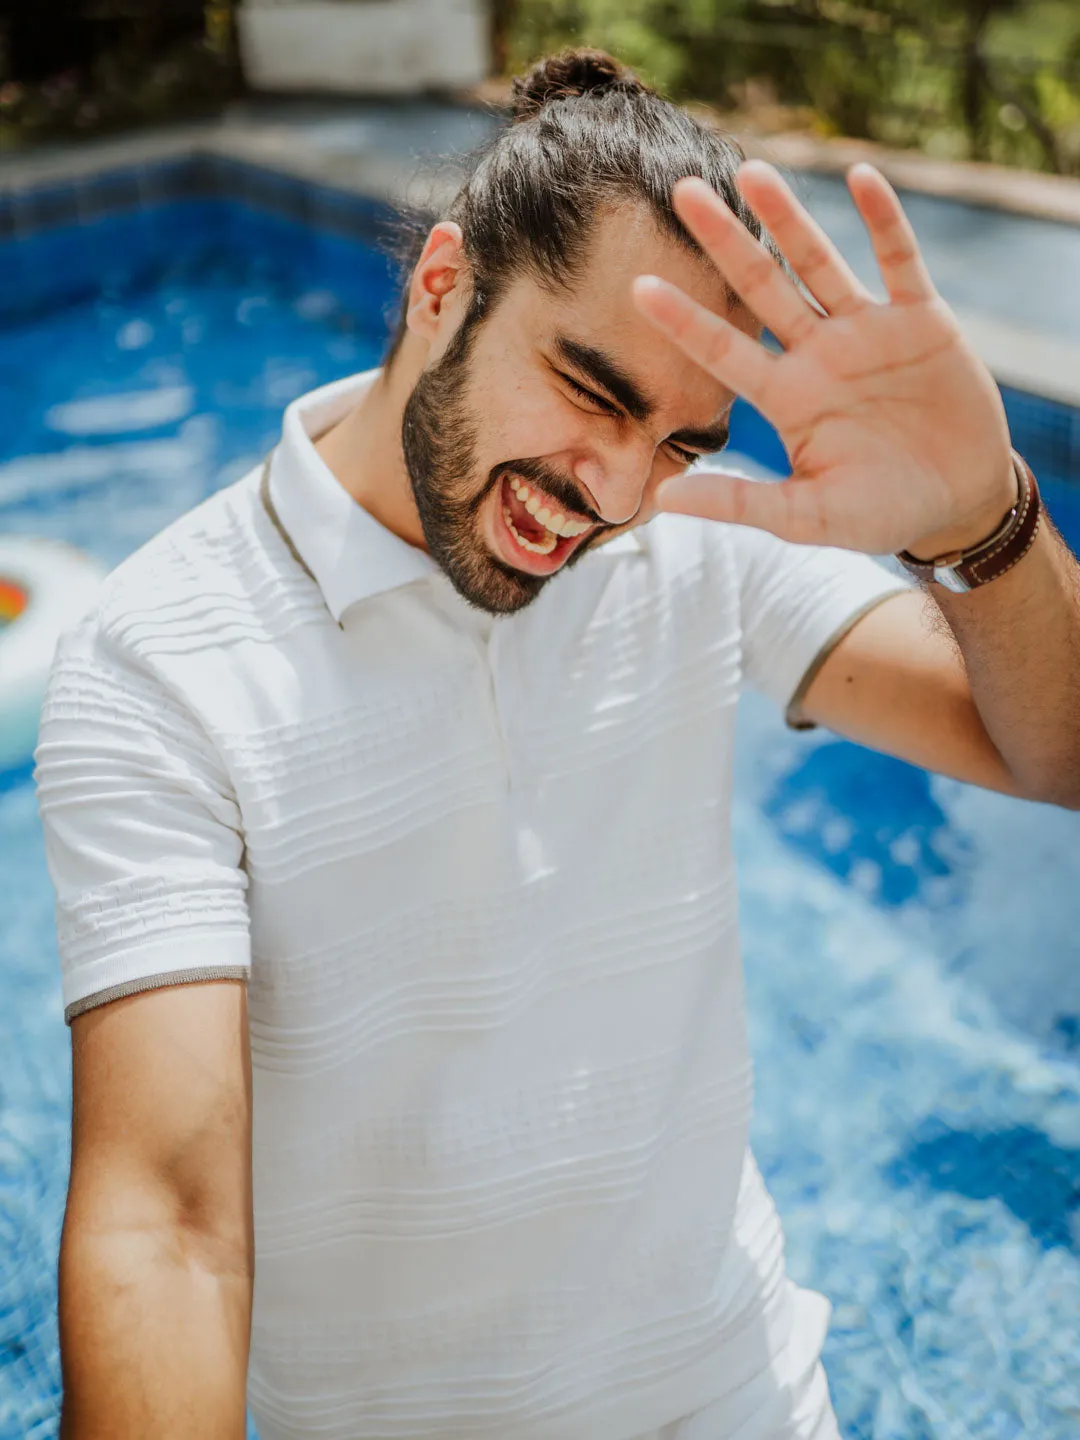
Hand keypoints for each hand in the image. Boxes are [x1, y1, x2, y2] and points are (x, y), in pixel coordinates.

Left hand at [631, 162, 1016, 557]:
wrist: (957, 503)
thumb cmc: (879, 514)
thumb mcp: (806, 516)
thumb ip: (740, 503)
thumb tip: (662, 501)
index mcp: (787, 398)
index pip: (723, 351)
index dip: (684, 321)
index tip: (638, 287)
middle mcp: (818, 355)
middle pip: (760, 288)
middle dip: (724, 242)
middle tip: (683, 191)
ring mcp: (867, 331)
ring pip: (819, 264)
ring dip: (788, 219)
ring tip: (751, 171)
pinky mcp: (922, 320)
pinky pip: (900, 261)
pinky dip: (884, 220)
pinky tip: (861, 176)